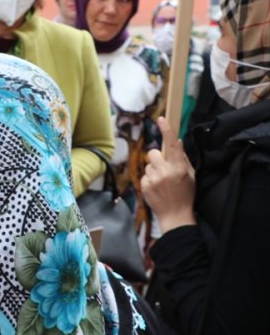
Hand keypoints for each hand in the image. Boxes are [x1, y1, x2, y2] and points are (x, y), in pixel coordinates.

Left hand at [141, 116, 195, 231]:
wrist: (175, 215)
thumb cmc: (186, 194)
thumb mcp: (190, 175)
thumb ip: (183, 158)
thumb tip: (177, 142)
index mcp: (179, 168)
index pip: (172, 145)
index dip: (166, 131)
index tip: (161, 119)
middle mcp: (165, 172)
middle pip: (153, 153)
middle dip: (157, 158)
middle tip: (164, 168)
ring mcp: (153, 180)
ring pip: (148, 165)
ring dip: (154, 170)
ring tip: (162, 182)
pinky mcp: (144, 186)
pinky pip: (144, 175)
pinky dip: (150, 179)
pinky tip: (157, 188)